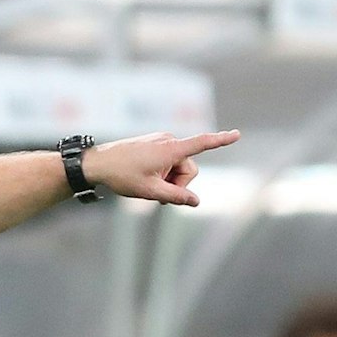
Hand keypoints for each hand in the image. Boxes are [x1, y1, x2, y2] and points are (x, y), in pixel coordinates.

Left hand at [85, 129, 240, 207]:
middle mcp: (169, 140)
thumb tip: (196, 202)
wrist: (98, 163)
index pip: (201, 144)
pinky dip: (163, 172)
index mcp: (170, 149)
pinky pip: (169, 161)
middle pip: (189, 168)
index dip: (220, 141)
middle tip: (158, 193)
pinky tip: (147, 177)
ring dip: (170, 179)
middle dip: (179, 183)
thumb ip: (176, 197)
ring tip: (149, 185)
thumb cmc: (123, 176)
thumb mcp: (151, 191)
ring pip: (179, 166)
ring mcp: (162, 140)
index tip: (237, 134)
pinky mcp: (156, 143)